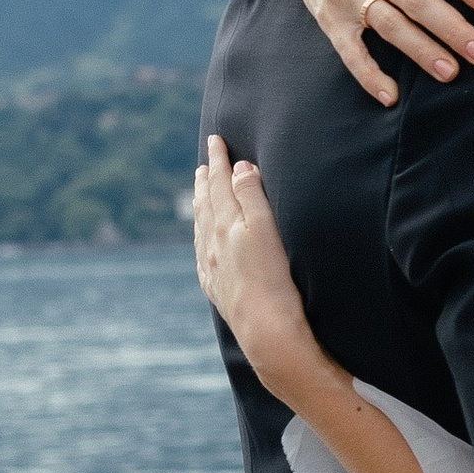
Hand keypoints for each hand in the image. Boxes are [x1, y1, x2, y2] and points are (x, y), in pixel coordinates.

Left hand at [194, 137, 325, 393]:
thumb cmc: (274, 280)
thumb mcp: (266, 230)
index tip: (217, 140)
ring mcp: (211, 267)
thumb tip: (239, 167)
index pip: (221, 184)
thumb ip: (251, 196)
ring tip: (199, 188)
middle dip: (207, 177)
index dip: (220, 160)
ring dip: (201, 203)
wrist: (267, 332)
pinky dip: (200, 234)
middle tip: (206, 159)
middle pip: (207, 202)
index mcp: (227, 224)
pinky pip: (201, 252)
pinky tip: (202, 236)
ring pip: (201, 226)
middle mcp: (213, 244)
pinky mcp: (216, 288)